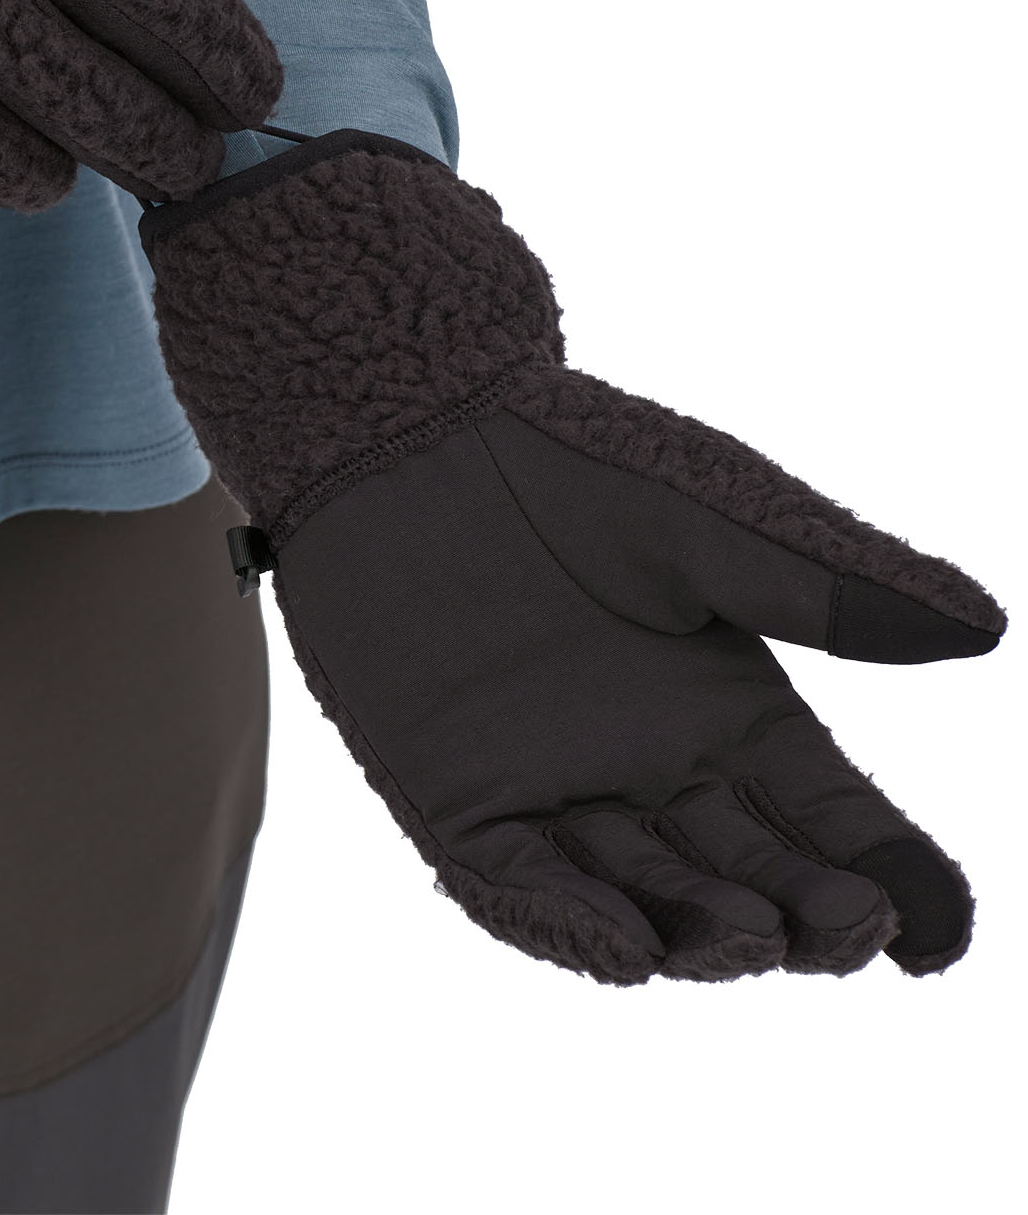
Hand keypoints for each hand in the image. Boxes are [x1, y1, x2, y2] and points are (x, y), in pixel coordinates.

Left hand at [142, 131, 1003, 980]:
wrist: (407, 429)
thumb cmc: (561, 456)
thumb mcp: (707, 517)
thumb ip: (822, 582)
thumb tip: (982, 628)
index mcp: (727, 706)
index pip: (831, 820)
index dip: (894, 882)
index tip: (941, 940)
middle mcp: (649, 764)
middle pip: (749, 877)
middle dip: (804, 919)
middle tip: (842, 927)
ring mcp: (550, 786)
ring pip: (642, 901)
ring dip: (698, 936)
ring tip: (745, 940)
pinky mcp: (452, 793)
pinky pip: (513, 884)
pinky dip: (566, 925)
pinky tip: (624, 948)